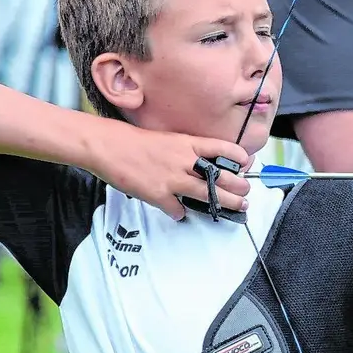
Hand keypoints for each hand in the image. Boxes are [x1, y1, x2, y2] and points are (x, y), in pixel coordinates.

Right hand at [89, 124, 250, 220]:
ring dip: (226, 203)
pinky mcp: (158, 194)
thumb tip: (200, 162)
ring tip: (238, 207)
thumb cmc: (132, 141)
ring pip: (208, 194)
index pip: (222, 148)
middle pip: (221, 176)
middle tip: (246, 192)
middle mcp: (184, 160)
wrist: (106, 146)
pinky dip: (180, 213)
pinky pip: (177, 209)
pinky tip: (180, 212)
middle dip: (239, 187)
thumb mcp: (166, 139)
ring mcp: (172, 178)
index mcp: (187, 143)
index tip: (245, 164)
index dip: (238, 157)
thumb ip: (185, 150)